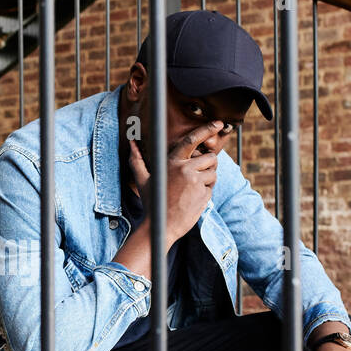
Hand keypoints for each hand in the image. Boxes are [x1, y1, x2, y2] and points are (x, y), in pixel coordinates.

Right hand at [124, 123, 222, 243]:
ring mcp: (196, 182)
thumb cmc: (152, 202)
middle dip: (209, 164)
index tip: (219, 123)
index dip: (207, 129)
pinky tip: (192, 200)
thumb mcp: (142, 180)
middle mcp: (186, 169)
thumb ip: (137, 159)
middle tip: (199, 174)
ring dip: (208, 180)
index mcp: (172, 162)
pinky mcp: (203, 194)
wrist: (161, 226)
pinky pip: (212, 188)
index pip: (192, 140)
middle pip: (211, 157)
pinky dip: (205, 193)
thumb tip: (131, 143)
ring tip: (192, 190)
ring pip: (214, 173)